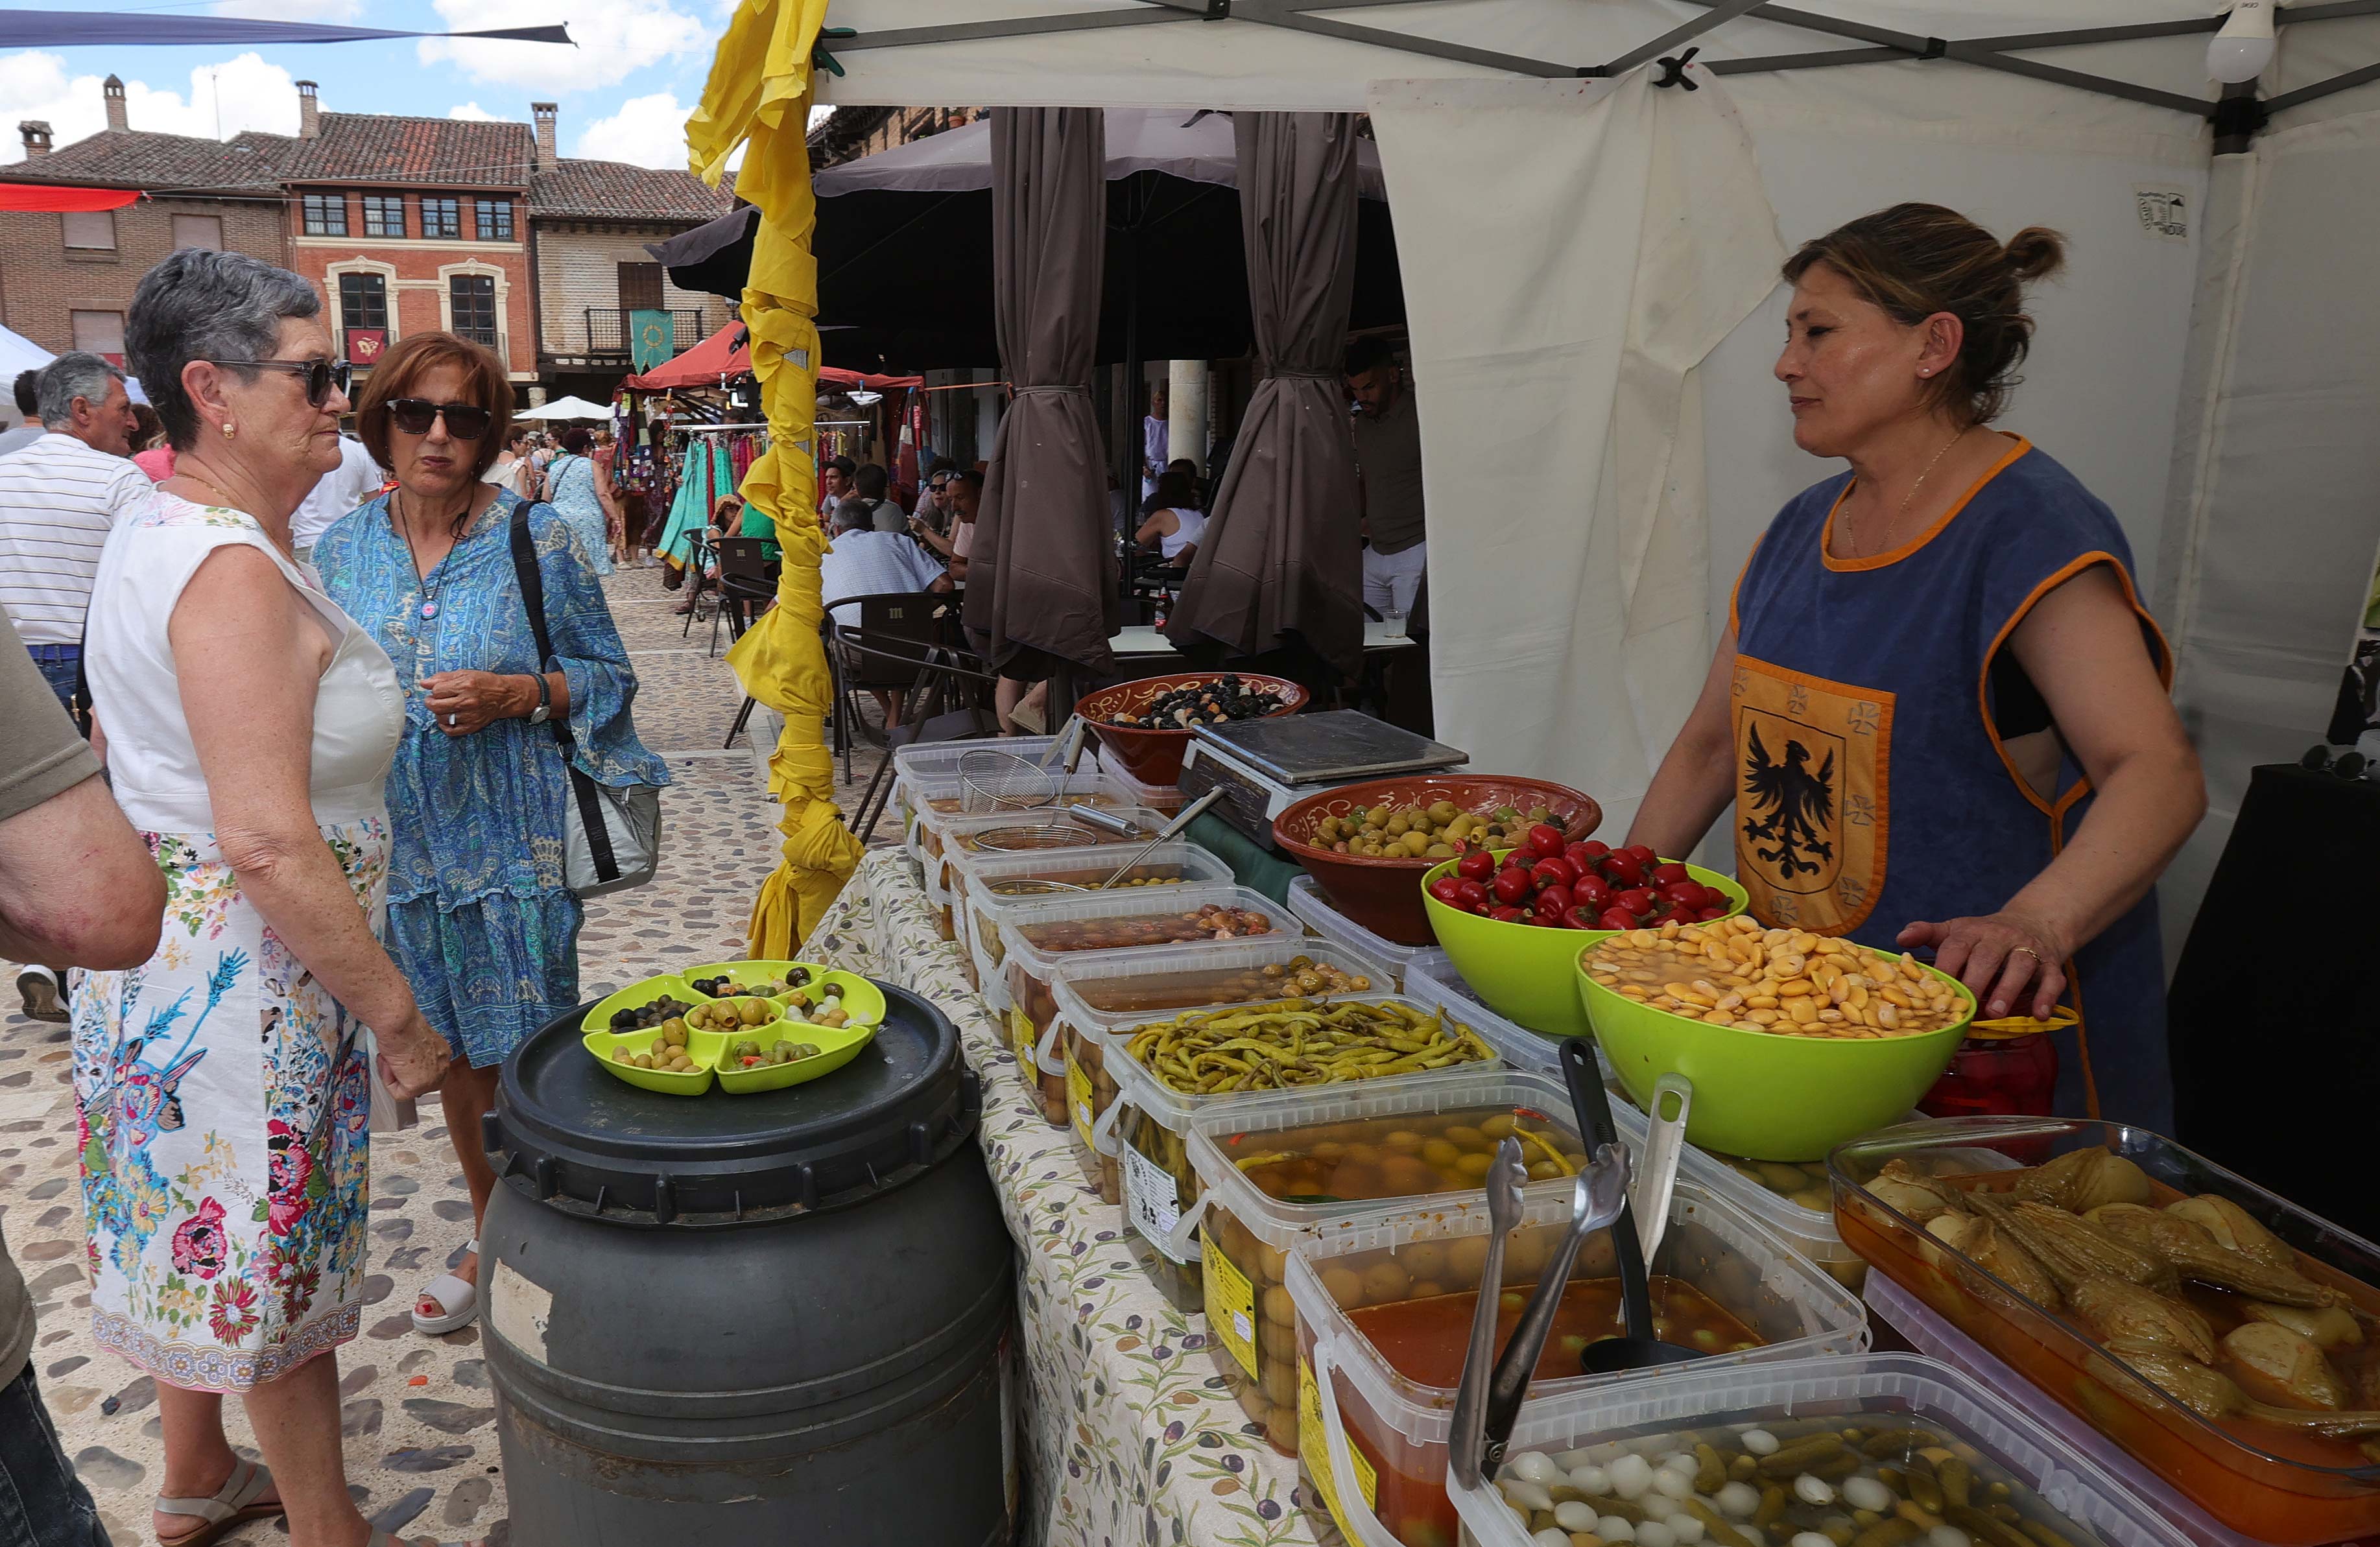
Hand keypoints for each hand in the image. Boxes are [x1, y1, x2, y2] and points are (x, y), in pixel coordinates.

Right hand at [375, 1010, 452, 1098]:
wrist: (399, 1023)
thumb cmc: (403, 1025)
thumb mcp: (413, 1041)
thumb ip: (414, 1055)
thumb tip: (404, 1063)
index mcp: (443, 1053)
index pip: (431, 1071)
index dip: (410, 1070)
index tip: (398, 1062)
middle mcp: (442, 1065)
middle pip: (422, 1084)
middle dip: (403, 1076)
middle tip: (391, 1062)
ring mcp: (432, 1078)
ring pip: (409, 1090)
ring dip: (394, 1076)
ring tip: (389, 1058)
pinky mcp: (418, 1086)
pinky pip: (399, 1094)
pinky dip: (388, 1081)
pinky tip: (389, 1064)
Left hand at [423, 671, 531, 736]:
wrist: (505, 696)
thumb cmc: (484, 682)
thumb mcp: (464, 674)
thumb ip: (443, 677)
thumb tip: (424, 683)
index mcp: (465, 685)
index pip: (436, 690)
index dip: (435, 690)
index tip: (439, 690)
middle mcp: (467, 701)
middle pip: (436, 706)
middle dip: (430, 702)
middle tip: (434, 700)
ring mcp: (470, 715)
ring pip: (441, 718)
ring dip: (438, 713)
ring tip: (444, 708)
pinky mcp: (472, 726)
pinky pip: (451, 731)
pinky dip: (445, 726)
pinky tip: (448, 719)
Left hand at [1897, 908, 2067, 1020]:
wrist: (2033, 922)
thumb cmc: (1983, 935)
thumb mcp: (1955, 930)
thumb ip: (1927, 933)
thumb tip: (1900, 939)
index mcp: (1972, 932)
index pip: (1956, 946)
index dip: (1946, 967)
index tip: (1935, 991)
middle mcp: (2000, 938)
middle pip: (1987, 957)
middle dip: (1976, 981)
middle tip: (1965, 1006)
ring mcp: (2027, 949)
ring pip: (2020, 966)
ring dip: (2008, 990)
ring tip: (1995, 1013)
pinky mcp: (2051, 963)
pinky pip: (2053, 979)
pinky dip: (2047, 997)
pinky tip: (2039, 1015)